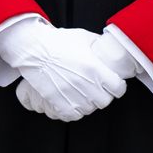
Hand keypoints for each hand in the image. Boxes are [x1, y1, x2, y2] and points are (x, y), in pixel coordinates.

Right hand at [0, 21, 126, 121]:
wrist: (34, 48)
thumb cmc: (57, 41)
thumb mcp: (83, 38)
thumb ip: (98, 46)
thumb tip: (107, 50)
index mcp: (94, 68)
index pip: (118, 88)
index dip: (118, 86)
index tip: (114, 84)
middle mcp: (85, 84)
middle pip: (105, 101)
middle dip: (103, 95)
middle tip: (98, 88)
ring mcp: (71, 94)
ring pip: (89, 109)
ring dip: (89, 103)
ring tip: (84, 94)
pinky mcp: (58, 101)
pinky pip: (73, 115)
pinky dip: (75, 110)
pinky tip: (74, 102)